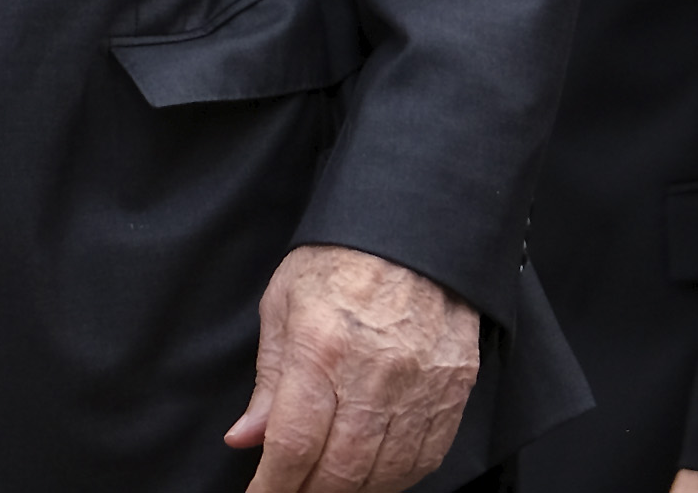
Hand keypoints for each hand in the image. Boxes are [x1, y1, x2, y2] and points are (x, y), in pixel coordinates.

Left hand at [227, 245, 478, 492]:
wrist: (412, 230)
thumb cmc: (339, 261)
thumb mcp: (283, 304)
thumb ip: (268, 380)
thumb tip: (245, 439)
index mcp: (321, 348)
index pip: (294, 444)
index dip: (273, 486)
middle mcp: (373, 373)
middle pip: (341, 470)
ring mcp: (420, 385)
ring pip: (385, 473)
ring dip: (353, 492)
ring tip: (327, 488)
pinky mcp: (453, 389)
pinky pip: (426, 457)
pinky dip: (397, 478)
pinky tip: (375, 477)